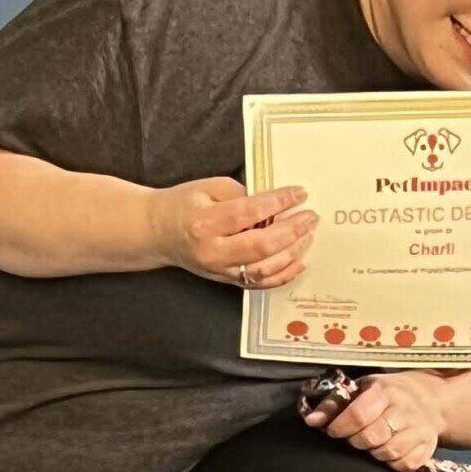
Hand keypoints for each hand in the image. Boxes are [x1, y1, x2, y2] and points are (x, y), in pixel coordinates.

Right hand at [151, 175, 318, 287]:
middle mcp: (212, 252)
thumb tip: (274, 203)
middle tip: (311, 217)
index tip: (300, 193)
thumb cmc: (184, 205)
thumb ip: (241, 193)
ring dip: (292, 252)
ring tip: (308, 235)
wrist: (159, 233)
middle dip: (292, 230)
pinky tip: (300, 260)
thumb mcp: (207, 187)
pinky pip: (260, 284)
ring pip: (264, 269)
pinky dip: (284, 274)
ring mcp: (220, 271)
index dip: (278, 203)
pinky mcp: (227, 281)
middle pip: (261, 245)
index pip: (248, 213)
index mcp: (204, 223)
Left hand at [300, 371, 444, 471]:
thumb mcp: (361, 389)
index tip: (334, 431)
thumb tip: (311, 421)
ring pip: (390, 452)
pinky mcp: (428, 447)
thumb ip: (335, 404)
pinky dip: (393, 464)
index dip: (341, 427)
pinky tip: (388, 454)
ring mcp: (420, 429)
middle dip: (357, 441)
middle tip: (354, 438)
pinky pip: (406, 464)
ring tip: (371, 445)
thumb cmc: (387, 394)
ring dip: (375, 453)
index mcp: (385, 391)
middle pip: (374, 436)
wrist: (429, 399)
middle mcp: (405, 409)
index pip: (359, 414)